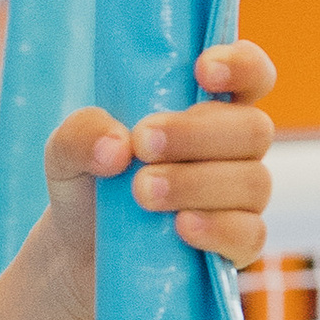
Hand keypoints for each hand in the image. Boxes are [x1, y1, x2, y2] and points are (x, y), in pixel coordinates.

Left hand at [41, 39, 276, 315]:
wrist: (78, 255)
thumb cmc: (90, 183)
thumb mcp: (66, 152)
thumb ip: (82, 133)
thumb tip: (118, 147)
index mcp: (207, 107)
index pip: (251, 74)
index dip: (241, 65)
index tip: (203, 69)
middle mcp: (234, 149)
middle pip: (253, 128)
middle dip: (197, 134)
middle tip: (143, 144)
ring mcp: (242, 199)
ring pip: (253, 181)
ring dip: (196, 182)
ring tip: (142, 192)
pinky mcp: (237, 245)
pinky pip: (252, 235)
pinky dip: (218, 228)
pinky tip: (182, 227)